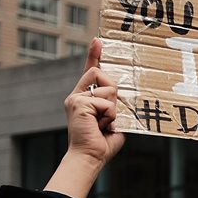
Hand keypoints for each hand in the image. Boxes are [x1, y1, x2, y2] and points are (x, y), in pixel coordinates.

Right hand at [45, 39, 121, 197]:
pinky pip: (106, 102)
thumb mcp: (113, 119)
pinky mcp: (78, 103)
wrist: (90, 156)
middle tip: (109, 117)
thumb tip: (121, 95)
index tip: (98, 40)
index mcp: (85, 97)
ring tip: (104, 124)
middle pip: (104, 75)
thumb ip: (115, 104)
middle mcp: (77, 95)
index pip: (91, 72)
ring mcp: (76, 98)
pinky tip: (101, 125)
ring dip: (114, 109)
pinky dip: (110, 115)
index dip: (95, 55)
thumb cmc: (103, 142)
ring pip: (108, 89)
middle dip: (114, 95)